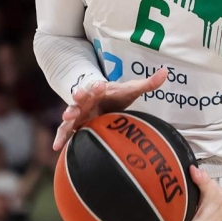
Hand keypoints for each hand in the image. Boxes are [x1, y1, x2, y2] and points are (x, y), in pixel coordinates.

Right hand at [52, 68, 167, 150]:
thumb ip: (148, 83)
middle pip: (80, 97)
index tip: (99, 86)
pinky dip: (61, 138)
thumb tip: (165, 73)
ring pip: (70, 113)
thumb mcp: (131, 89)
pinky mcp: (74, 125)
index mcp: (98, 90)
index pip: (97, 86)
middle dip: (78, 97)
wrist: (100, 101)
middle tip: (76, 96)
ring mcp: (78, 112)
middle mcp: (86, 100)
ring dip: (67, 115)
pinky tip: (56, 148)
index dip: (97, 86)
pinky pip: (65, 132)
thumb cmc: (116, 96)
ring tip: (66, 118)